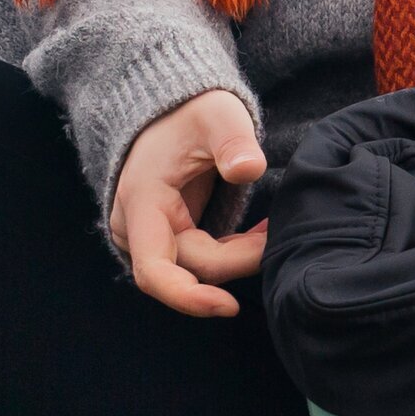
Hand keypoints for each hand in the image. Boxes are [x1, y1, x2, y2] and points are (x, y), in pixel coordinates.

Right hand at [110, 88, 268, 316]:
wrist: (170, 109)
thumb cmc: (191, 111)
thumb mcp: (216, 115)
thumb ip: (232, 140)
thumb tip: (250, 168)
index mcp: (142, 202)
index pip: (154, 270)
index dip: (188, 297)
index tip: (228, 306)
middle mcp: (137, 226)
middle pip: (190, 269)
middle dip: (238, 260)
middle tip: (277, 234)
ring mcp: (150, 234)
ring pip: (198, 269)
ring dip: (238, 258)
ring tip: (270, 229)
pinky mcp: (168, 237)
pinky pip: (202, 259)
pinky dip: (233, 253)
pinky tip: (259, 235)